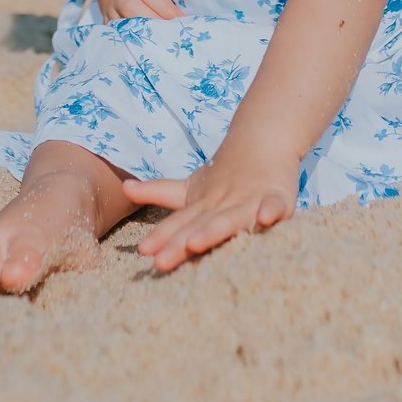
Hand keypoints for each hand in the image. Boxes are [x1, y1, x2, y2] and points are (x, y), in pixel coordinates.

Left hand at [122, 144, 297, 270]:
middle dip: (180, 243)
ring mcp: (249, 201)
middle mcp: (223, 204)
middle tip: (160, 262)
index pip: (179, 222)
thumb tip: (124, 187)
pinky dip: (272, 211)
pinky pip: (276, 206)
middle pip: (199, 225)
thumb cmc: (224, 174)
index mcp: (202, 205)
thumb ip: (159, 191)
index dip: (162, 235)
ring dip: (214, 230)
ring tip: (196, 242)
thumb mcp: (190, 186)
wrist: (264, 139)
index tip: (144, 250)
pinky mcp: (277, 197)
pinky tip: (265, 218)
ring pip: (230, 218)